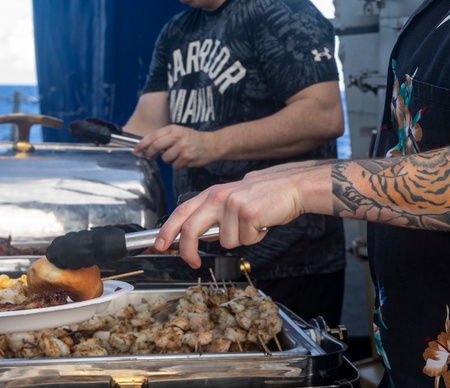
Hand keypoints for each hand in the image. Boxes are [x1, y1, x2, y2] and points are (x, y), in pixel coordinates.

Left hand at [133, 125, 214, 168]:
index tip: (136, 150)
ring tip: (176, 155)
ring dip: (167, 160)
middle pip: (156, 147)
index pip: (153, 136)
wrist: (212, 144)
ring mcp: (183, 148)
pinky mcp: (187, 158)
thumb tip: (147, 146)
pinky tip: (184, 159)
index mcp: (174, 128)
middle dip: (150, 154)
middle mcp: (178, 137)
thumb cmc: (193, 138)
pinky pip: (174, 166)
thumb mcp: (179, 132)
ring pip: (165, 158)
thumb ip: (164, 136)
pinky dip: (177, 165)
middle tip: (150, 156)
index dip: (142, 144)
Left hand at [153, 166, 317, 266]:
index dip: (167, 230)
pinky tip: (262, 225)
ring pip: (225, 242)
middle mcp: (218, 197)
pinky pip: (245, 241)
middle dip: (188, 250)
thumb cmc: (262, 196)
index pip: (181, 212)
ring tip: (252, 225)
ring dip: (240, 240)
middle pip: (191, 229)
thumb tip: (196, 238)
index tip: (159, 245)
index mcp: (211, 193)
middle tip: (192, 262)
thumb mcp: (230, 199)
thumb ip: (212, 215)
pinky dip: (255, 238)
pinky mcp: (248, 214)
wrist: (290, 187)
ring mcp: (232, 205)